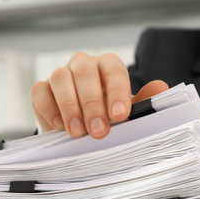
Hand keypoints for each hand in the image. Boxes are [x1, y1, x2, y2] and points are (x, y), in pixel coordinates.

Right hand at [31, 52, 167, 138]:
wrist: (79, 133)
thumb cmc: (105, 119)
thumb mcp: (125, 114)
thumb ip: (143, 102)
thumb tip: (160, 88)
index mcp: (108, 67)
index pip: (114, 69)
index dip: (116, 91)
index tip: (119, 116)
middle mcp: (83, 65)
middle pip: (85, 72)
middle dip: (92, 104)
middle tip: (98, 131)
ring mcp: (60, 76)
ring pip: (60, 78)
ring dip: (70, 107)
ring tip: (77, 133)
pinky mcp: (41, 90)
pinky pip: (39, 92)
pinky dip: (48, 108)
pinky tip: (58, 126)